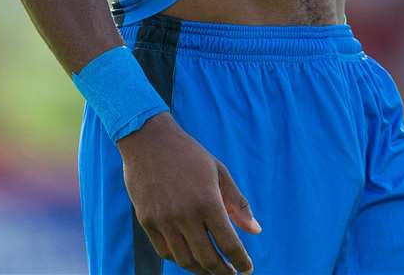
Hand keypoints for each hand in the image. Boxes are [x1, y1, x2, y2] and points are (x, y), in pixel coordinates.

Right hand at [118, 113, 260, 273]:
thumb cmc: (190, 155)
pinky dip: (180, 259)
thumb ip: (238, 204)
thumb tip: (256, 231)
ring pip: (185, 259)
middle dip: (223, 272)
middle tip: (232, 274)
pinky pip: (165, 251)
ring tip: (213, 269)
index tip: (247, 269)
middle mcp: (185, 215)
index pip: (228, 243)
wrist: (149, 142)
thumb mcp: (220, 173)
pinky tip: (191, 259)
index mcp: (208, 201)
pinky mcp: (147, 222)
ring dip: (202, 269)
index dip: (240, 261)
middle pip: (207, 258)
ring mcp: (164, 221)